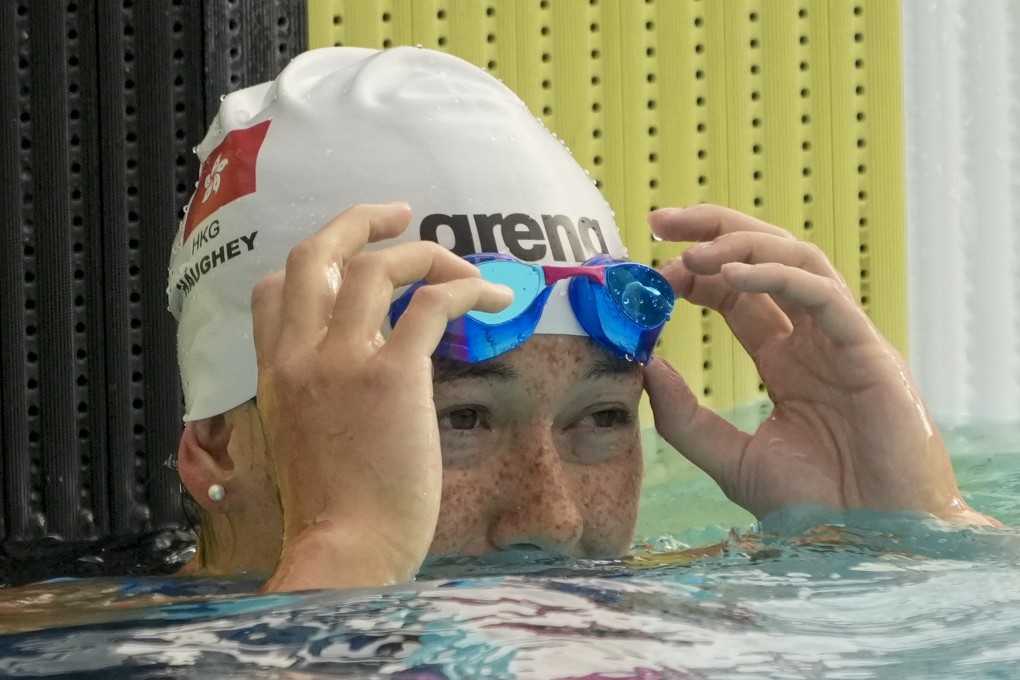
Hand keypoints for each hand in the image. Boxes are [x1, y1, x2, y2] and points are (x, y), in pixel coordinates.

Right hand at [250, 203, 512, 590]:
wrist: (345, 553)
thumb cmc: (333, 513)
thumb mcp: (303, 445)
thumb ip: (320, 398)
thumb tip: (363, 371)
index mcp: (275, 375)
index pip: (272, 290)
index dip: (315, 264)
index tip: (351, 262)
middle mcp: (300, 357)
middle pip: (316, 253)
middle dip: (359, 220)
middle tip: (398, 214)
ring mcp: (343, 362)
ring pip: (379, 266)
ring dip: (428, 253)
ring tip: (465, 268)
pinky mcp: (393, 376)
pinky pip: (433, 304)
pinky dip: (466, 288)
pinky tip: (493, 299)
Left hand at [643, 204, 998, 526]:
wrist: (871, 545)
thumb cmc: (813, 505)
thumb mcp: (729, 459)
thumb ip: (685, 417)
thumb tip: (645, 367)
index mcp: (786, 360)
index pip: (738, 293)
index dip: (694, 273)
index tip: (649, 273)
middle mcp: (813, 340)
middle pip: (765, 257)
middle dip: (712, 229)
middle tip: (659, 220)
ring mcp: (841, 340)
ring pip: (796, 259)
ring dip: (740, 244)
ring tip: (690, 253)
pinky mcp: (868, 352)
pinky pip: (821, 294)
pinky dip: (775, 276)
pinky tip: (729, 276)